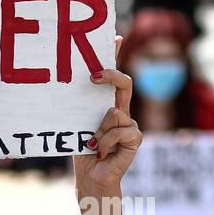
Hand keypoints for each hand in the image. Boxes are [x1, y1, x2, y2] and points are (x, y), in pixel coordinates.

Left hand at [74, 38, 140, 199]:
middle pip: (125, 83)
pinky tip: (103, 152)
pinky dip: (107, 142)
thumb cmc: (82, 151)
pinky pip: (121, 130)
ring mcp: (129, 124)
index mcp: (106, 105)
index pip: (114, 77)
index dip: (116, 57)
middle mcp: (121, 111)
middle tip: (93, 76)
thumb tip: (83, 86)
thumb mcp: (78, 124)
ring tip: (94, 144)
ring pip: (115, 112)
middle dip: (111, 75)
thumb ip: (82, 108)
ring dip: (100, 130)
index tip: (115, 37)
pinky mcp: (135, 138)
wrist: (91, 177)